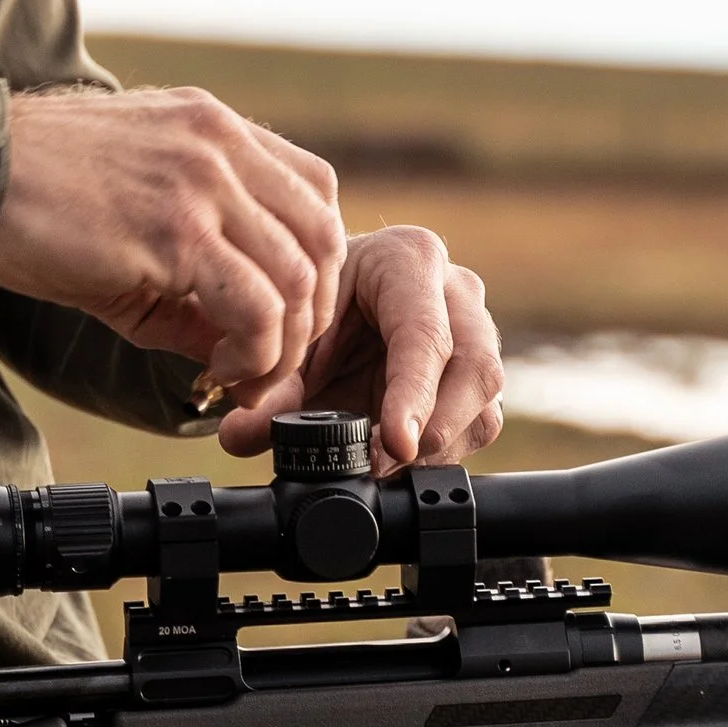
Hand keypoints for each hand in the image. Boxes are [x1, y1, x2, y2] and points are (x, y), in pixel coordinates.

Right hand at [0, 85, 346, 400]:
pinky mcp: (174, 233)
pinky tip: (217, 372)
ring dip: (285, 343)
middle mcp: (221, 144)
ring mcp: (203, 183)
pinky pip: (255, 305)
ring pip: (300, 275)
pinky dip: (254, 352)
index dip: (315, 263)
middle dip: (313, 312)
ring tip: (242, 374)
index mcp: (214, 127)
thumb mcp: (138, 212)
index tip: (283, 315)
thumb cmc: (34, 194)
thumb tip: (238, 348)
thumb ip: (198, 265)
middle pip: (324, 235)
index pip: (313, 190)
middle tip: (274, 359)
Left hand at [210, 222, 503, 470]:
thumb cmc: (315, 300)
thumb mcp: (289, 336)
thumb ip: (267, 386)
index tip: (396, 444)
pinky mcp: (476, 375)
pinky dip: (442, 453)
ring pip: (485, 402)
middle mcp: (456, 291)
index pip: (425, 334)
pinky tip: (399, 461)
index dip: (413, 395)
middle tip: (385, 464)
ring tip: (383, 466)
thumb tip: (242, 434)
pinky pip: (479, 422)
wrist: (329, 293)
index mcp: (408, 260)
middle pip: (476, 368)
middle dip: (436, 429)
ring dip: (440, 447)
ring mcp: (476, 332)